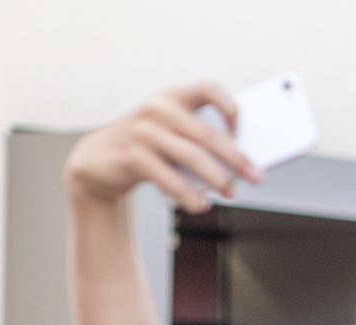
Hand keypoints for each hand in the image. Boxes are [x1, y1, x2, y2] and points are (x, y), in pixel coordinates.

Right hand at [64, 83, 258, 212]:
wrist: (99, 162)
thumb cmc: (149, 149)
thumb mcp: (174, 139)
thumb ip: (200, 144)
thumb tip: (242, 167)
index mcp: (173, 98)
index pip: (209, 88)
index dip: (231, 107)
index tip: (244, 133)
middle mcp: (158, 109)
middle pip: (207, 133)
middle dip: (237, 159)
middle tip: (257, 178)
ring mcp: (142, 131)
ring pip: (190, 156)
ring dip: (217, 179)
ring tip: (231, 194)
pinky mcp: (129, 154)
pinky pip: (166, 176)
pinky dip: (186, 193)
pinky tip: (199, 204)